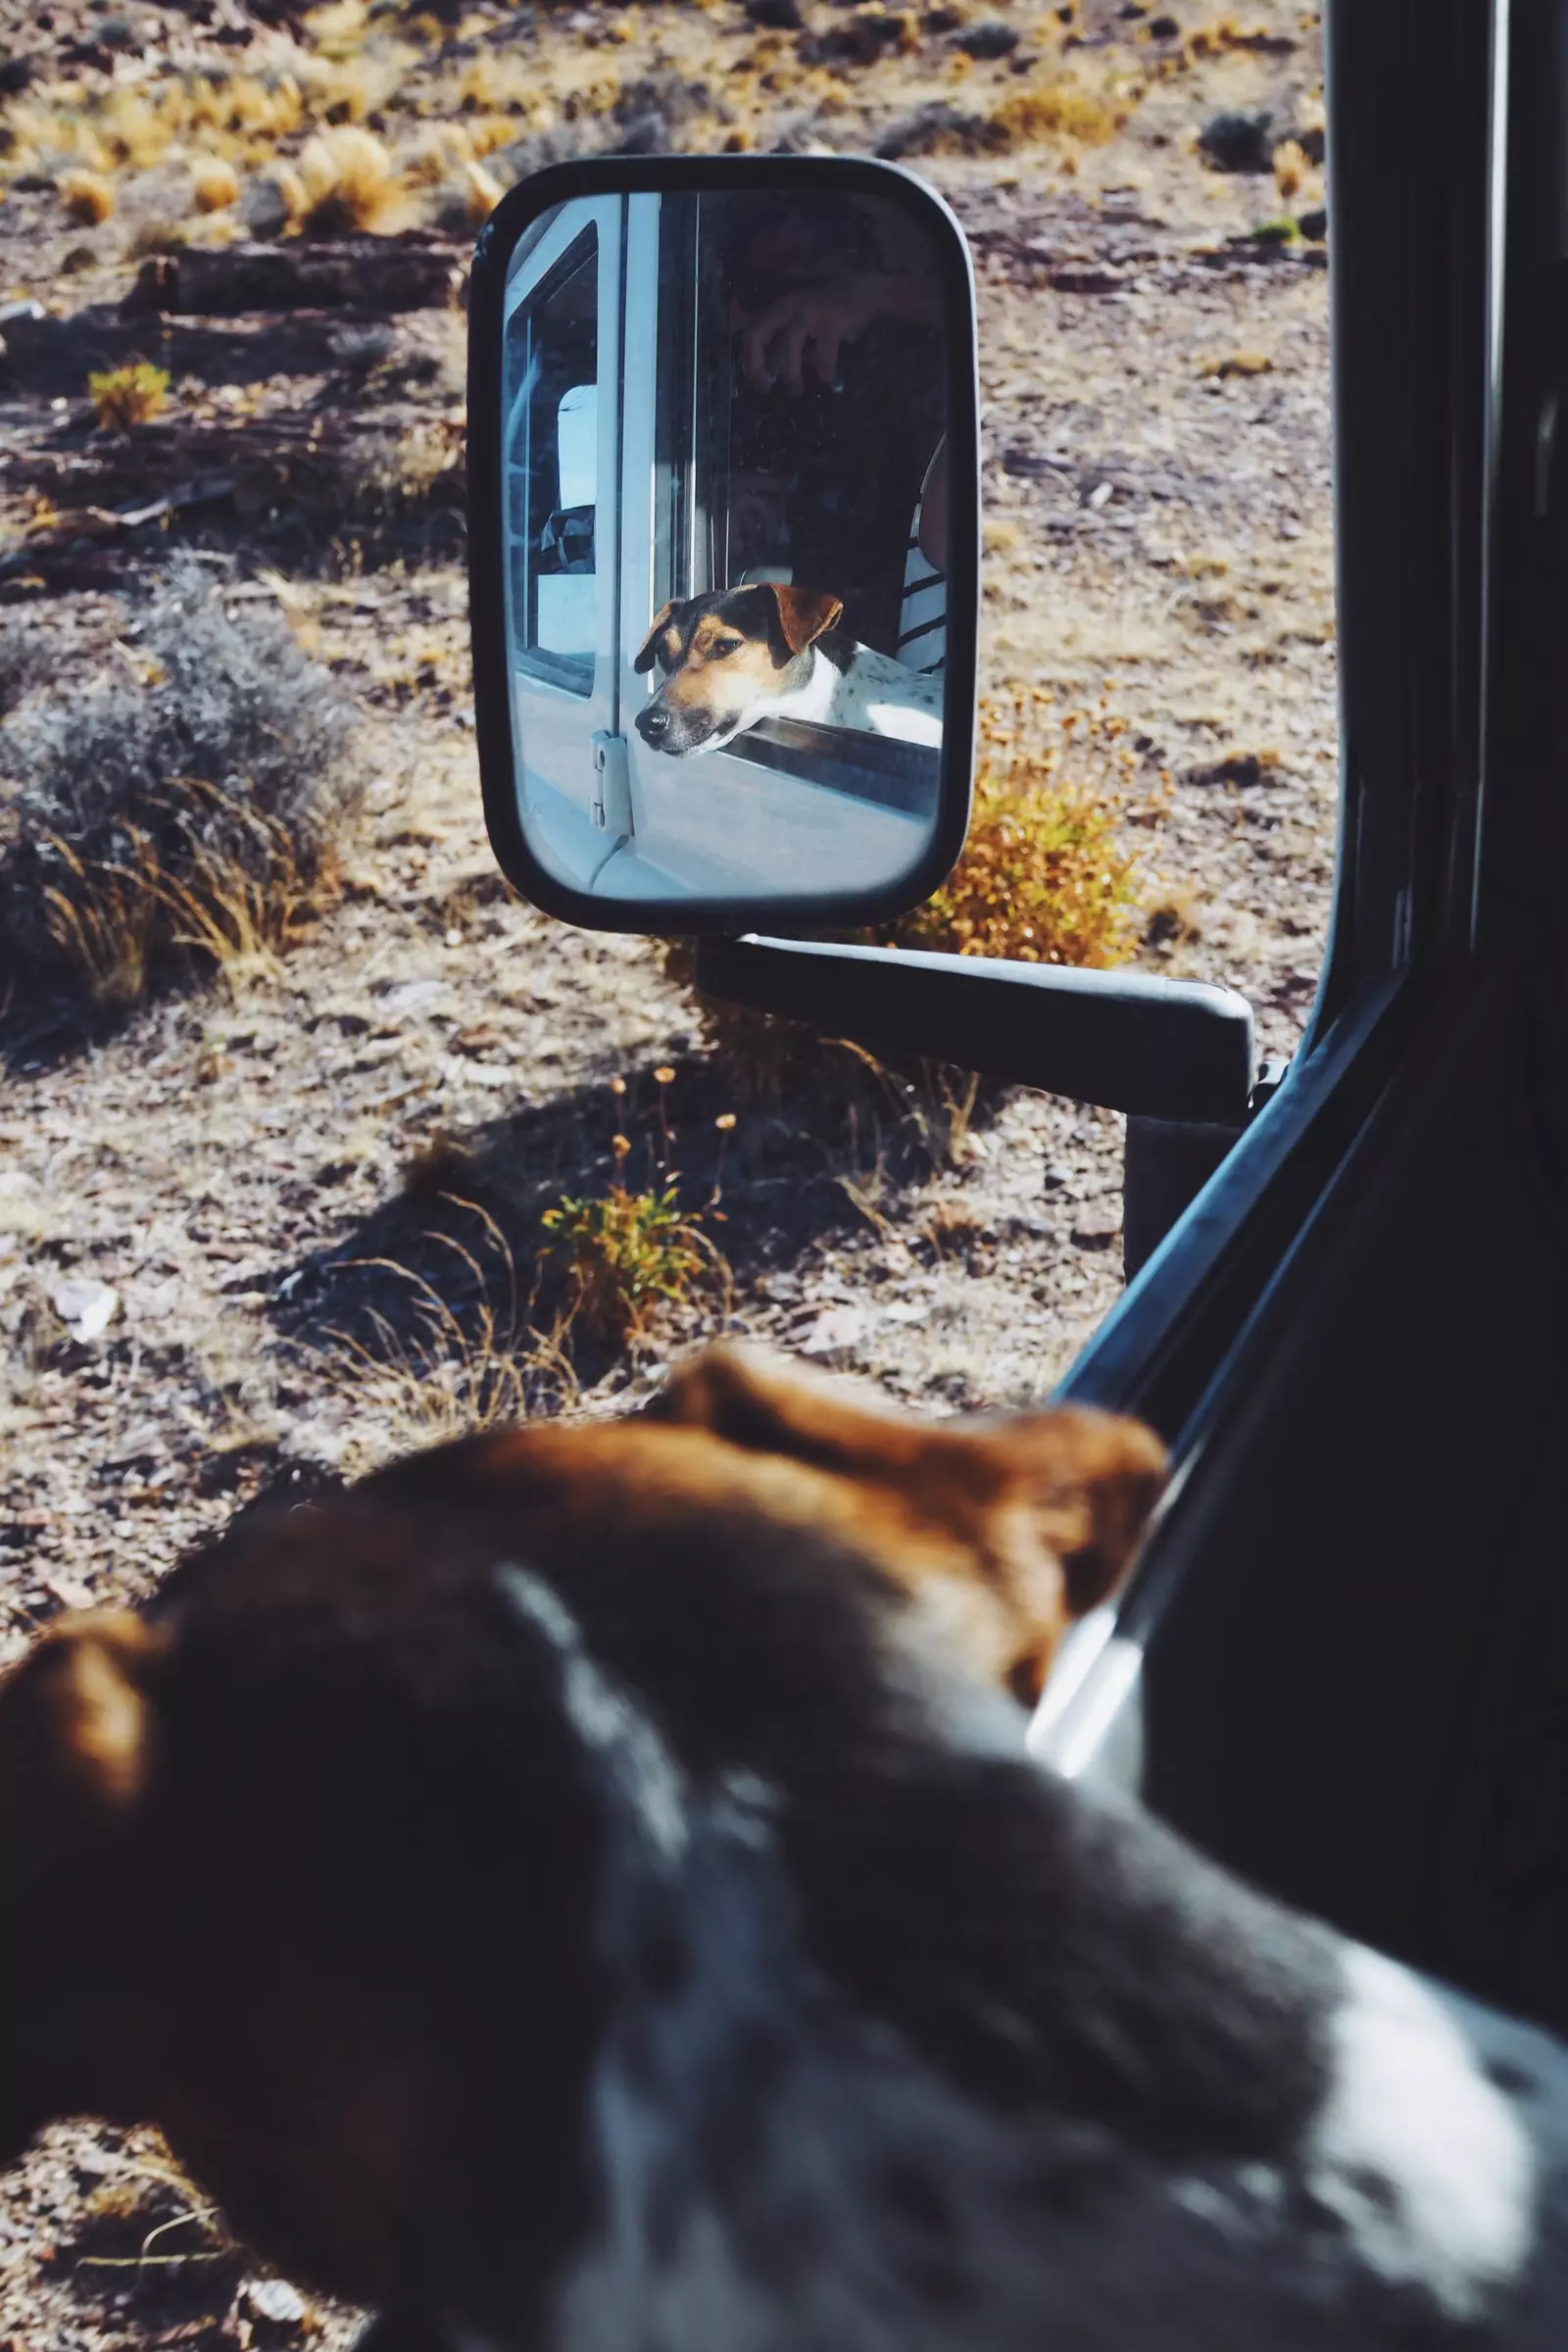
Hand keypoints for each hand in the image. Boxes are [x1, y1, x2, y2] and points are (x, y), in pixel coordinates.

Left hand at [734, 274, 882, 394]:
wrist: (864, 288)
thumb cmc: (831, 305)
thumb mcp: (801, 313)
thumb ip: (786, 334)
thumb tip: (775, 368)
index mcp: (779, 306)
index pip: (750, 330)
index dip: (746, 357)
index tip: (753, 379)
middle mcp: (788, 306)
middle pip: (757, 334)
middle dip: (755, 366)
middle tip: (764, 388)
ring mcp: (810, 313)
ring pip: (788, 345)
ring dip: (790, 374)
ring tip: (796, 390)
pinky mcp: (832, 323)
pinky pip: (824, 354)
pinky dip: (825, 369)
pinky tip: (827, 378)